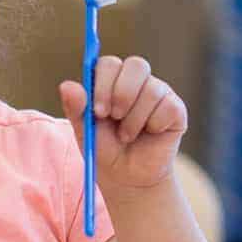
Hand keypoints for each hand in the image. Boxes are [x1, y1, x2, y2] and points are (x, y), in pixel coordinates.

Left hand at [60, 55, 187, 192]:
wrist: (127, 177)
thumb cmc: (105, 149)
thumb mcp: (85, 131)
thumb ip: (76, 108)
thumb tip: (66, 85)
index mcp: (111, 80)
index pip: (110, 64)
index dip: (104, 83)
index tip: (98, 111)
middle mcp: (136, 81)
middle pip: (137, 65)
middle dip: (123, 93)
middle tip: (114, 117)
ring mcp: (158, 92)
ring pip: (152, 89)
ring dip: (135, 119)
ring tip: (127, 136)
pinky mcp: (175, 108)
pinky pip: (168, 107)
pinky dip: (154, 125)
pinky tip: (149, 134)